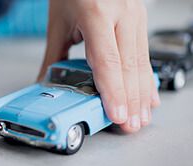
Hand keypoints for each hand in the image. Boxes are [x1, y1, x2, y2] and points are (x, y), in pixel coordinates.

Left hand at [39, 0, 159, 132]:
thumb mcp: (59, 21)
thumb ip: (54, 55)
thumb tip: (45, 83)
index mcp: (97, 13)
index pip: (107, 60)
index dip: (113, 91)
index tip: (116, 114)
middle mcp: (121, 13)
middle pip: (128, 66)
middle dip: (130, 100)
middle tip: (129, 125)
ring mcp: (135, 14)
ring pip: (141, 62)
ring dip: (142, 93)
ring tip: (140, 117)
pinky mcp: (140, 17)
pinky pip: (145, 53)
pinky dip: (146, 77)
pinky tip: (148, 95)